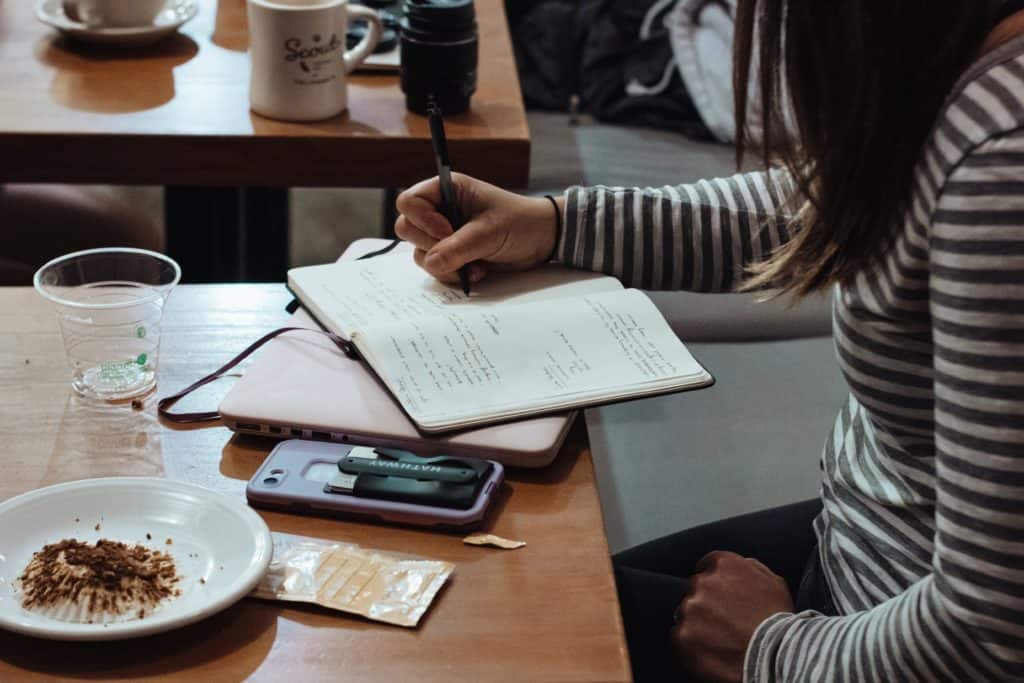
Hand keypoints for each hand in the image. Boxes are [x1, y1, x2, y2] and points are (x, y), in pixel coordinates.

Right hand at [394, 174, 559, 285]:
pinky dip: (453, 274)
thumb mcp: (490, 232)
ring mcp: (443, 234)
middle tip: (461, 250)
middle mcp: (439, 210)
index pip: (409, 202)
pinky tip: (478, 272)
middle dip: (433, 246)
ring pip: (420, 253)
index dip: (422, 220)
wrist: (541, 241)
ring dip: (446, 265)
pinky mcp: (450, 255)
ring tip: (477, 265)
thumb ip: (459, 247)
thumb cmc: (520, 223)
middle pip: (407, 229)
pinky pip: (435, 268)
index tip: (447, 232)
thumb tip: (431, 262)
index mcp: (447, 190)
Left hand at [672, 551, 793, 682]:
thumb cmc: (779, 622)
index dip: (714, 582)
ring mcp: (689, 609)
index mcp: (723, 564)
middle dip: (706, 604)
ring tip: (719, 640)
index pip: (707, 566)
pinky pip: (679, 637)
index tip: (718, 595)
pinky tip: (709, 652)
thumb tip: (741, 564)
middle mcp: (702, 582)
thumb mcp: (774, 583)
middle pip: (695, 590)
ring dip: (697, 624)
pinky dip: (690, 645)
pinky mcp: (681, 635)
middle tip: (723, 623)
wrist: (775, 656)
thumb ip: (751, 568)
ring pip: (685, 614)